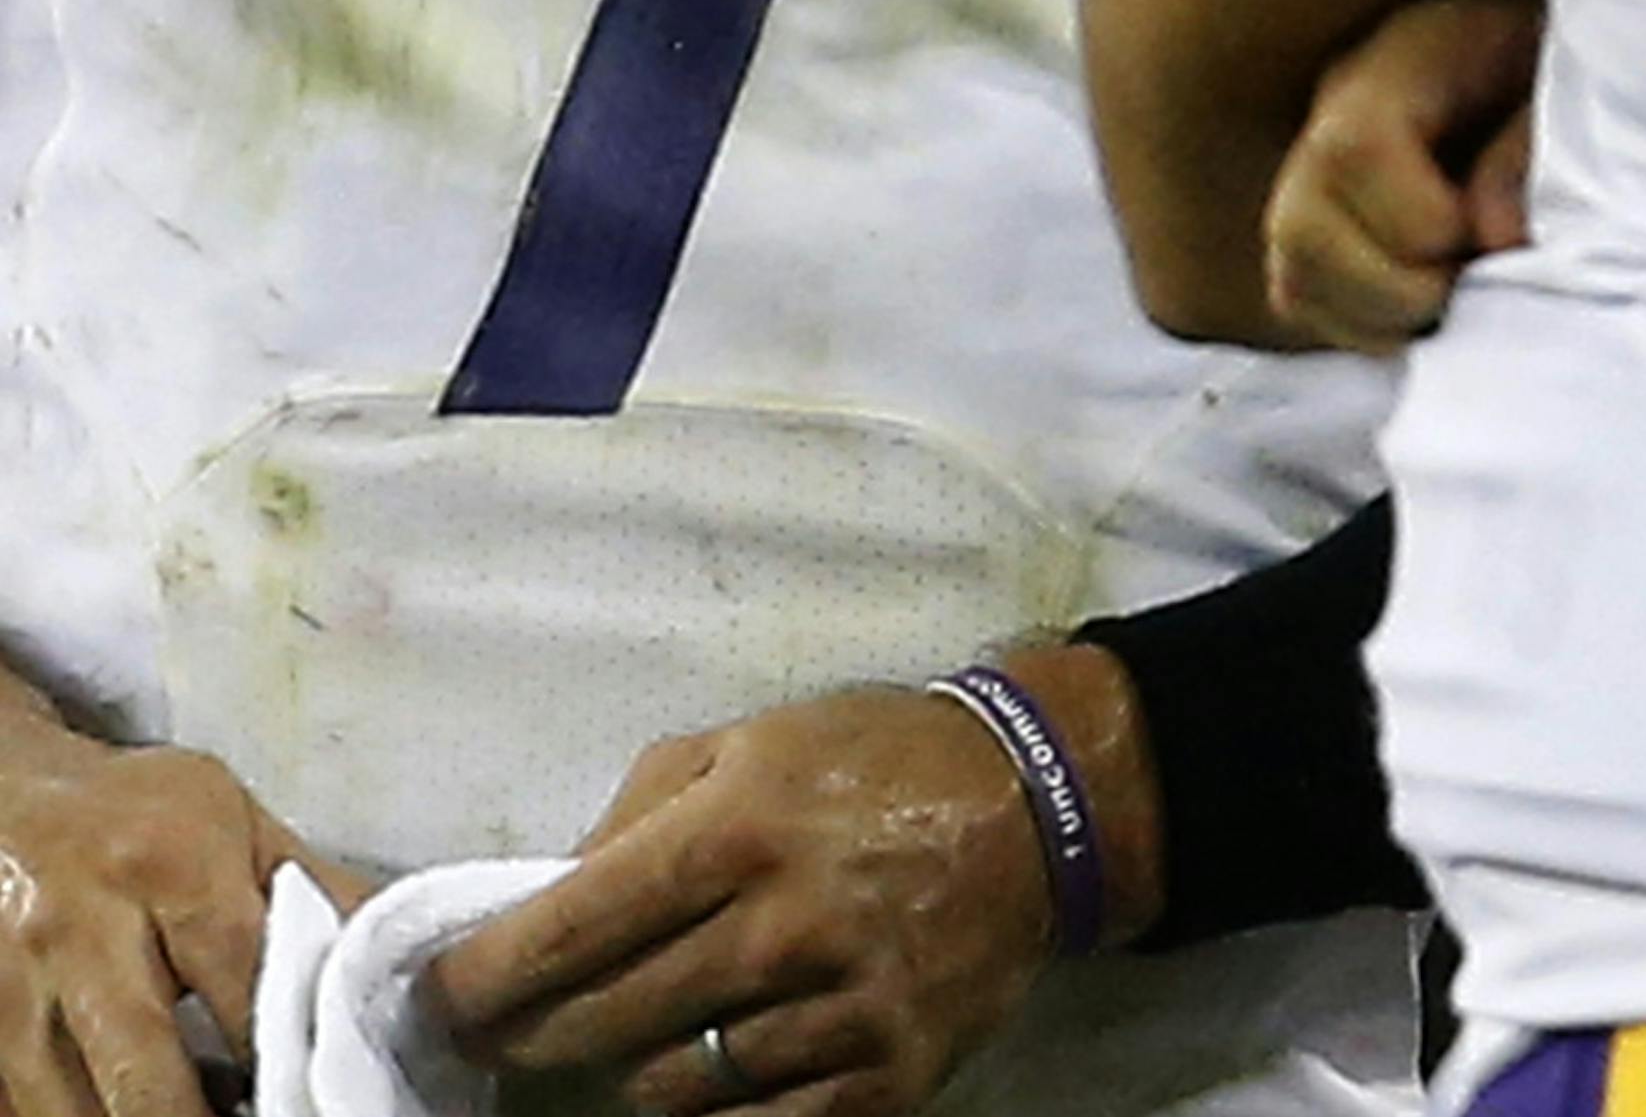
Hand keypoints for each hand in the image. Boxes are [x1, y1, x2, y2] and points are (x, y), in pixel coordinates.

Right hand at [0, 701, 361, 1116]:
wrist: (9, 789)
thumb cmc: (139, 811)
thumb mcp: (234, 820)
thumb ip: (313, 886)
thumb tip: (397, 946)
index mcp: (165, 863)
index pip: (242, 985)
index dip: (288, 1055)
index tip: (323, 1095)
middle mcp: (80, 930)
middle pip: (147, 1080)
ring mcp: (15, 993)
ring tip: (202, 1114)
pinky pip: (27, 1107)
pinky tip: (126, 1110)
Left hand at [434, 653, 1156, 1116]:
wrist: (1030, 812)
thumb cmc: (868, 759)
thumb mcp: (748, 737)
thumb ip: (642, 808)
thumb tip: (552, 892)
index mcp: (740, 824)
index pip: (578, 921)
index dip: (493, 972)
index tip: (443, 997)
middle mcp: (784, 923)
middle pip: (607, 1019)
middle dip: (530, 1037)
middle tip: (497, 1038)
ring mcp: (839, 1012)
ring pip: (673, 1087)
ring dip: (629, 1071)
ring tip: (621, 1039)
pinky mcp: (889, 1078)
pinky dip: (713, 1112)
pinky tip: (698, 1078)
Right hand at [1263, 0, 1539, 352]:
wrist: (1509, 5)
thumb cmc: (1544, 38)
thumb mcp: (1559, 71)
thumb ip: (1528, 150)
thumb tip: (1496, 238)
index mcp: (1394, 59)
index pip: (1355, 150)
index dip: (1423, 221)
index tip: (1492, 236)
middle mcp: (1329, 114)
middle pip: (1299, 230)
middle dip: (1397, 292)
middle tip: (1475, 282)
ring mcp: (1311, 164)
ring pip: (1293, 276)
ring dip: (1381, 317)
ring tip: (1456, 293)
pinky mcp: (1314, 212)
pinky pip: (1301, 291)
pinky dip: (1364, 321)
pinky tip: (1428, 302)